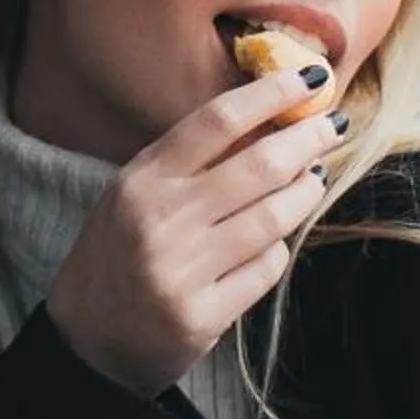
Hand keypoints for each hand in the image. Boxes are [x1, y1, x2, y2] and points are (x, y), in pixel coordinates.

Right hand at [44, 69, 343, 395]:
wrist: (86, 340)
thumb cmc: (118, 255)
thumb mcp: (135, 195)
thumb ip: (190, 163)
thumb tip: (272, 125)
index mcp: (142, 180)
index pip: (218, 121)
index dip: (272, 94)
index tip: (311, 78)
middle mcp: (161, 221)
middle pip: (259, 165)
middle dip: (308, 139)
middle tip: (333, 126)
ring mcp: (182, 271)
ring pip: (274, 219)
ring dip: (305, 193)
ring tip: (312, 181)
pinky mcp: (202, 317)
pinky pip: (265, 269)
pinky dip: (277, 251)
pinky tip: (273, 243)